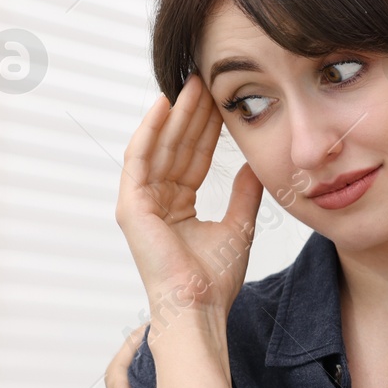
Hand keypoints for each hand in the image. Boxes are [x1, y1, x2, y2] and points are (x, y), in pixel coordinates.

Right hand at [115, 76, 262, 333]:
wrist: (199, 307)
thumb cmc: (215, 279)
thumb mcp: (239, 226)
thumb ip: (244, 194)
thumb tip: (256, 165)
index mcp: (177, 207)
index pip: (194, 158)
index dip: (207, 129)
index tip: (221, 101)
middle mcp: (156, 201)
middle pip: (176, 147)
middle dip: (191, 113)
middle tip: (205, 80)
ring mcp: (140, 202)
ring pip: (160, 146)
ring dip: (174, 114)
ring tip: (189, 83)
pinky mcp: (130, 205)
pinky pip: (140, 158)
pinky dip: (150, 130)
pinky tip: (164, 104)